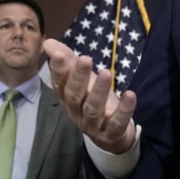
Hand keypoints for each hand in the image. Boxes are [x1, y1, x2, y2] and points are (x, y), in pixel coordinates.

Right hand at [43, 39, 137, 153]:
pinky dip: (124, 110)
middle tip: (85, 59)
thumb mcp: (82, 80)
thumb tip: (48, 42)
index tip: (59, 54)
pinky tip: (130, 94)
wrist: (110, 136)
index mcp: (67, 98)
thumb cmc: (93, 100)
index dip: (58, 70)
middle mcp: (76, 112)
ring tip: (106, 73)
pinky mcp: (111, 134)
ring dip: (99, 91)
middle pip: (74, 96)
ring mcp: (93, 125)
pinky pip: (116, 123)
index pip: (59, 84)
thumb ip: (67, 60)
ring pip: (93, 109)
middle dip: (78, 78)